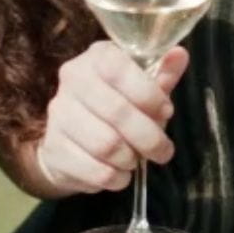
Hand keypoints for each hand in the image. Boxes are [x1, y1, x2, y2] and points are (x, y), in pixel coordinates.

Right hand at [29, 42, 189, 196]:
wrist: (72, 138)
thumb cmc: (117, 106)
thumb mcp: (142, 87)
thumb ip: (161, 74)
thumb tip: (179, 55)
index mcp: (96, 58)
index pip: (118, 69)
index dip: (148, 94)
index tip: (167, 112)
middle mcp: (72, 80)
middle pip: (116, 112)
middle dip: (149, 137)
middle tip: (163, 150)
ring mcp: (59, 115)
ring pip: (106, 145)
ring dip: (131, 159)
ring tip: (137, 160)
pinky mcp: (54, 149)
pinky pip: (94, 171)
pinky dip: (116, 177)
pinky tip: (121, 173)